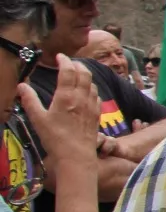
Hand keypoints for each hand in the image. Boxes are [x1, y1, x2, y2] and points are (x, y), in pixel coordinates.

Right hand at [19, 56, 99, 173]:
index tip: (60, 56)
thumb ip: (30, 100)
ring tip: (77, 74)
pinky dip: (91, 88)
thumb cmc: (55, 138)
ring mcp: (91, 105)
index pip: (68, 70)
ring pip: (92, 83)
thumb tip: (21, 86)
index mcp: (66, 96)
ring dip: (85, 75)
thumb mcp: (37, 119)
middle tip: (69, 63)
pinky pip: (96, 94)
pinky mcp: (97, 113)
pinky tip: (86, 91)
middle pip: (84, 73)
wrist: (76, 154)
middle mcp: (81, 97)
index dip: (64, 60)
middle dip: (77, 64)